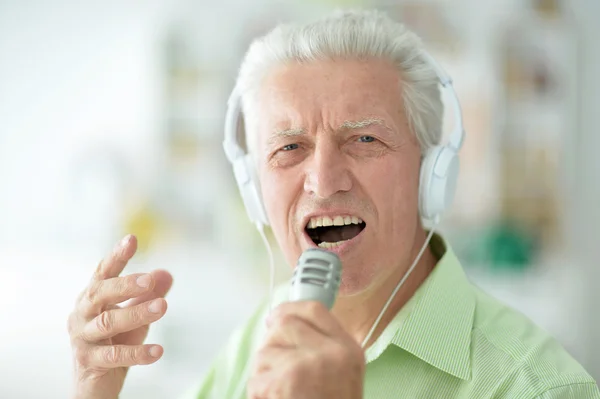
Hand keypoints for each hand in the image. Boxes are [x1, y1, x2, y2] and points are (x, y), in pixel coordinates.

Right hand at [67, 235, 172, 398]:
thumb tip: (166, 273)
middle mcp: (82, 313)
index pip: (103, 272)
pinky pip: (115, 355)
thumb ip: (148, 295)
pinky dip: (138, 352)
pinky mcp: (89, 362)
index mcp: (92, 297)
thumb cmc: (114, 341)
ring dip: (137, 313)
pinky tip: (158, 351)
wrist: (94, 384)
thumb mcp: (136, 316)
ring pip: (108, 321)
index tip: (131, 239)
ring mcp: (82, 338)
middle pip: (100, 293)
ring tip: (164, 306)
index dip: (117, 256)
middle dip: (125, 284)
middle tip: (150, 280)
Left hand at [247, 301, 364, 398]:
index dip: (291, 309)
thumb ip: (323, 347)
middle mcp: (330, 352)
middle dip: (272, 344)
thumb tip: (283, 323)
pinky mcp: (282, 383)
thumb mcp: (344, 374)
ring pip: (265, 352)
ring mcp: (305, 365)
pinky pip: (256, 379)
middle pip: (284, 324)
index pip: (314, 310)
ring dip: (264, 373)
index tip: (277, 316)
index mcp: (348, 349)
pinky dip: (260, 395)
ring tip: (282, 394)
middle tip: (274, 364)